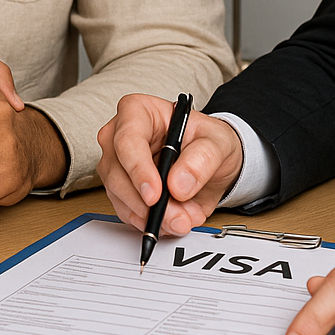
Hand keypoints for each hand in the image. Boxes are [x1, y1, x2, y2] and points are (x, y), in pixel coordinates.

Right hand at [96, 94, 244, 236]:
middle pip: (117, 172)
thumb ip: (201, 160)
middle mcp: (119, 136)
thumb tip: (178, 184)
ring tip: (182, 218)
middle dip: (146, 203)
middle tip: (176, 217)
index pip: (127, 139)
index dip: (138, 169)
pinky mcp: (121, 190)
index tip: (155, 195)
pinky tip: (171, 220)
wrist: (210, 161)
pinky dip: (149, 222)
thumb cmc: (207, 141)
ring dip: (150, 216)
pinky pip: (127, 212)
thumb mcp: (216, 143)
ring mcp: (117, 164)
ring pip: (120, 196)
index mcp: (138, 111)